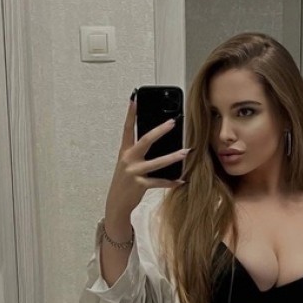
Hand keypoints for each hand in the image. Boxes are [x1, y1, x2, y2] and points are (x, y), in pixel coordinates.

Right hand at [105, 93, 189, 214]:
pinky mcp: (140, 185)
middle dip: (160, 130)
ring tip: (186, 152)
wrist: (117, 203)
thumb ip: (138, 153)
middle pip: (146, 140)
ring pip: (157, 162)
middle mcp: (128, 160)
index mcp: (125, 152)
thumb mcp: (127, 164)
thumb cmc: (124, 182)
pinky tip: (181, 180)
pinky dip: (171, 182)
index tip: (134, 99)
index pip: (127, 129)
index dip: (130, 114)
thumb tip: (155, 141)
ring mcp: (134, 172)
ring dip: (173, 157)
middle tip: (172, 122)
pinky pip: (159, 182)